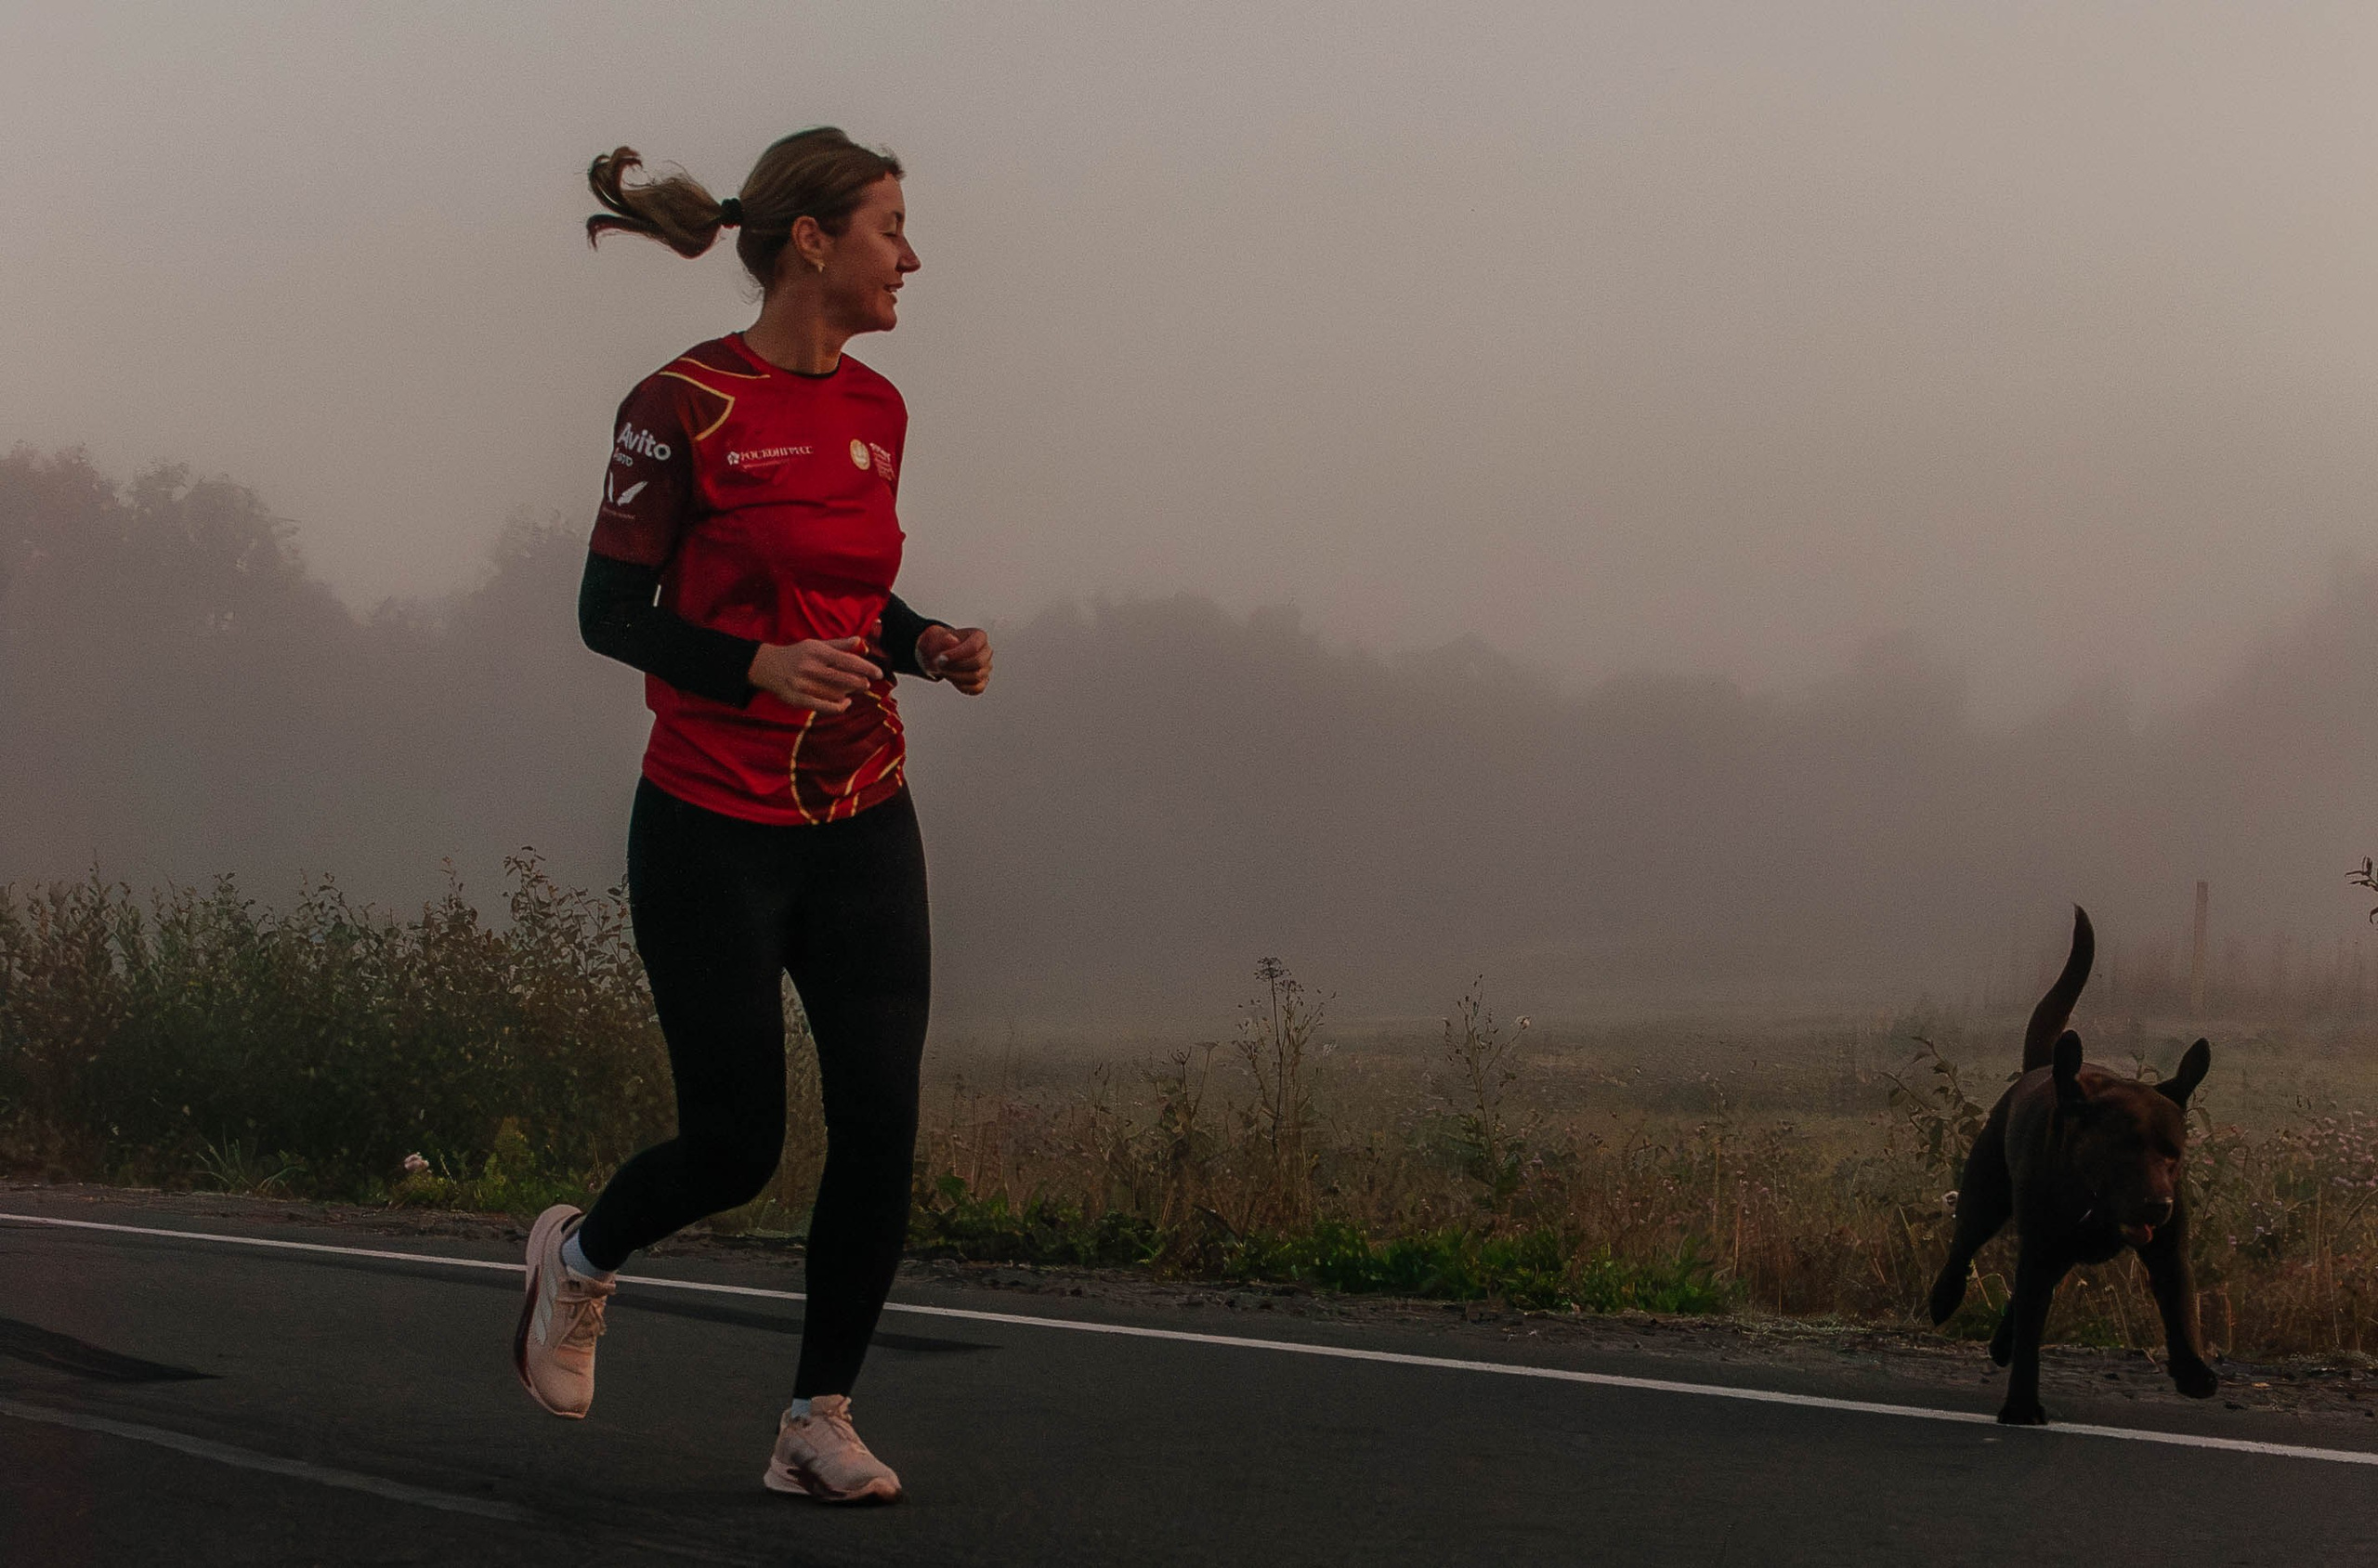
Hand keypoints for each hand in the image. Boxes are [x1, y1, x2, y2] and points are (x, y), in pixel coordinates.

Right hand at [746, 637, 881, 713]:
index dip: (865, 667)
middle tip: (868, 684)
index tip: (878, 673)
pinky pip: (822, 706)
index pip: (847, 660)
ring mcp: (803, 684)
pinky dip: (837, 706)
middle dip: (859, 682)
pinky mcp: (798, 699)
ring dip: (849, 693)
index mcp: (817, 652)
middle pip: (842, 677)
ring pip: (834, 693)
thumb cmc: (796, 655)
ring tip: (855, 691)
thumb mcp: (815, 644)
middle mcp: (810, 667)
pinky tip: (845, 703)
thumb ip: (838, 644)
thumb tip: (859, 640)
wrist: (766, 666)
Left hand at [915, 625, 992, 695]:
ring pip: (976, 677)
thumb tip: (952, 640)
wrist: (940, 654)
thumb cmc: (939, 644)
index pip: (974, 646)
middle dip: (956, 666)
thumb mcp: (936, 637)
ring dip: (956, 677)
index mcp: (979, 636)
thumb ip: (942, 637)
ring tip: (943, 671)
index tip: (941, 658)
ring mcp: (986, 667)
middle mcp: (986, 651)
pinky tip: (951, 678)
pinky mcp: (982, 681)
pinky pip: (976, 688)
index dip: (957, 654)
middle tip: (939, 666)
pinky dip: (962, 686)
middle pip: (978, 662)